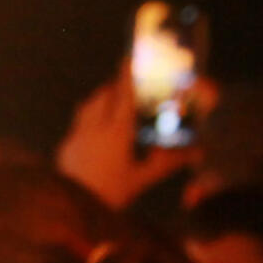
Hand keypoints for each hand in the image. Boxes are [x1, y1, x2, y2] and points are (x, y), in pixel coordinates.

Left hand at [56, 62, 205, 208]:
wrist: (69, 204)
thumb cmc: (110, 192)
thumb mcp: (142, 179)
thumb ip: (167, 162)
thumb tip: (197, 152)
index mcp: (116, 131)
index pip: (123, 96)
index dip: (126, 76)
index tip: (128, 58)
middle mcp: (94, 126)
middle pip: (103, 95)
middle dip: (114, 87)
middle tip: (127, 85)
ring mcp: (76, 133)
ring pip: (88, 105)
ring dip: (100, 98)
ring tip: (113, 102)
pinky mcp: (65, 143)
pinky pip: (78, 120)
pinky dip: (89, 114)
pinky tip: (95, 126)